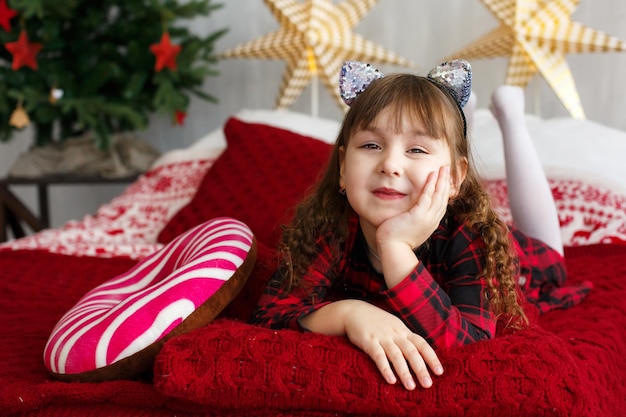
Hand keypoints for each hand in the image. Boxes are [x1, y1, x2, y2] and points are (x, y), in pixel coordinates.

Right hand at [343, 300, 443, 389]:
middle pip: (411, 351)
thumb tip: (419, 353)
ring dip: (404, 372)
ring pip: (396, 355)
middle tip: (428, 384)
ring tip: (411, 387)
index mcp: (403, 330)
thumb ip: (404, 338)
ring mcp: (382, 337)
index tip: (440, 372)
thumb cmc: (375, 321)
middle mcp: (395, 334)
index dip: (431, 357)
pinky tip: (390, 380)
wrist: (353, 311)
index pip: (422, 344)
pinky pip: (378, 356)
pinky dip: (385, 368)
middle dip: (421, 369)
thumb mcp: (393, 326)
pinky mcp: (368, 341)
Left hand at [373, 166, 450, 287]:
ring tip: (443, 168)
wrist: (393, 250)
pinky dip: (430, 185)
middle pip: (443, 198)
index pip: (441, 203)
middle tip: (447, 169)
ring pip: (438, 196)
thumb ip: (413, 219)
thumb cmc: (397, 240)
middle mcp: (432, 220)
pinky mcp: (418, 216)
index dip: (444, 190)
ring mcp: (427, 218)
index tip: (445, 179)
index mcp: (431, 222)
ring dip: (441, 180)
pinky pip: (427, 197)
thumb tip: (410, 214)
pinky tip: (432, 175)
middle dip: (446, 182)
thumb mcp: (410, 228)